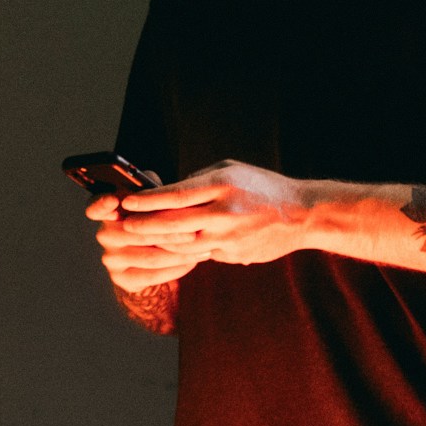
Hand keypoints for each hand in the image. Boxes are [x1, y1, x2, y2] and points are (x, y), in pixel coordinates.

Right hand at [86, 188, 201, 294]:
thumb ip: (152, 190)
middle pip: (135, 232)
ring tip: (201, 247)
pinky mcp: (121, 278)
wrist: (155, 255)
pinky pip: (152, 275)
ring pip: (148, 256)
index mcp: (108, 210)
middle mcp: (104, 234)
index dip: (102, 204)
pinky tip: (192, 261)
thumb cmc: (158, 218)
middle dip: (169, 232)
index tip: (113, 200)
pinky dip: (175, 269)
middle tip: (195, 231)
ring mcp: (111, 258)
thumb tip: (155, 185)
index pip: (96, 206)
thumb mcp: (155, 200)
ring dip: (178, 253)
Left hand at [93, 161, 318, 270]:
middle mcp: (224, 212)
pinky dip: (182, 251)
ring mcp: (229, 237)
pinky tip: (168, 248)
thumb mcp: (232, 171)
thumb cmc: (263, 186)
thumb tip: (168, 193)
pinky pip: (200, 254)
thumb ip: (199, 181)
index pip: (175, 194)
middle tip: (123, 225)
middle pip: (173, 223)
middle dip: (143, 225)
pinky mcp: (233, 254)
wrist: (302, 214)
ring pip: (182, 244)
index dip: (147, 200)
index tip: (127, 201)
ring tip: (140, 239)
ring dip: (158, 243)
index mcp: (223, 184)